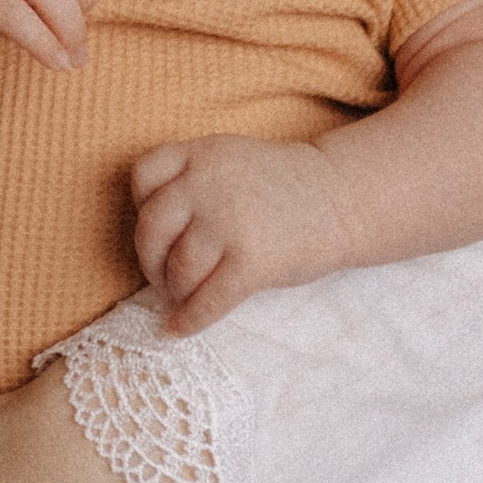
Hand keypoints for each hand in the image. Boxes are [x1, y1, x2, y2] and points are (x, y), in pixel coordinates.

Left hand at [131, 132, 355, 331]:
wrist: (341, 200)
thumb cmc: (281, 186)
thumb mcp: (231, 159)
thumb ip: (192, 178)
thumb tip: (151, 234)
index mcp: (202, 153)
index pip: (143, 175)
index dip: (140, 205)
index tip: (157, 227)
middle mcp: (208, 183)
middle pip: (151, 228)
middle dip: (150, 258)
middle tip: (162, 274)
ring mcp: (229, 222)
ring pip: (178, 269)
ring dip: (174, 290)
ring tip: (183, 295)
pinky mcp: (251, 262)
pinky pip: (207, 300)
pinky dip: (189, 320)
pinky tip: (178, 329)